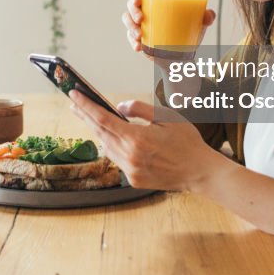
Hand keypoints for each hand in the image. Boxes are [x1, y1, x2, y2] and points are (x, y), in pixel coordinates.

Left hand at [68, 90, 221, 191]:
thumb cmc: (187, 141)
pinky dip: (113, 147)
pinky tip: (113, 138)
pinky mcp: (134, 180)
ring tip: (91, 118)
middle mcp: (129, 156)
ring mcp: (130, 171)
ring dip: (99, 132)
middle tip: (74, 103)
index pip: (102, 118)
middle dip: (85, 116)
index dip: (85, 105)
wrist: (200, 172)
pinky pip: (117, 159)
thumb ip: (140, 109)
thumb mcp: (166, 116)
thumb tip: (118, 107)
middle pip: (100, 132)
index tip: (73, 95)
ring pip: (107, 147)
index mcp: (136, 138)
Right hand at [122, 0, 215, 59]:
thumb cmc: (189, 33)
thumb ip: (207, 16)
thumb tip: (209, 16)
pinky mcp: (138, 40)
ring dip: (130, 27)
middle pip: (130, 6)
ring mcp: (139, 26)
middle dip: (132, 11)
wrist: (183, 56)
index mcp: (157, 2)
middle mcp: (145, 12)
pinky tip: (139, 47)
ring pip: (127, 21)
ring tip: (140, 36)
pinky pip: (130, 38)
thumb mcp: (198, 23)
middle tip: (140, 19)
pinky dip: (132, 42)